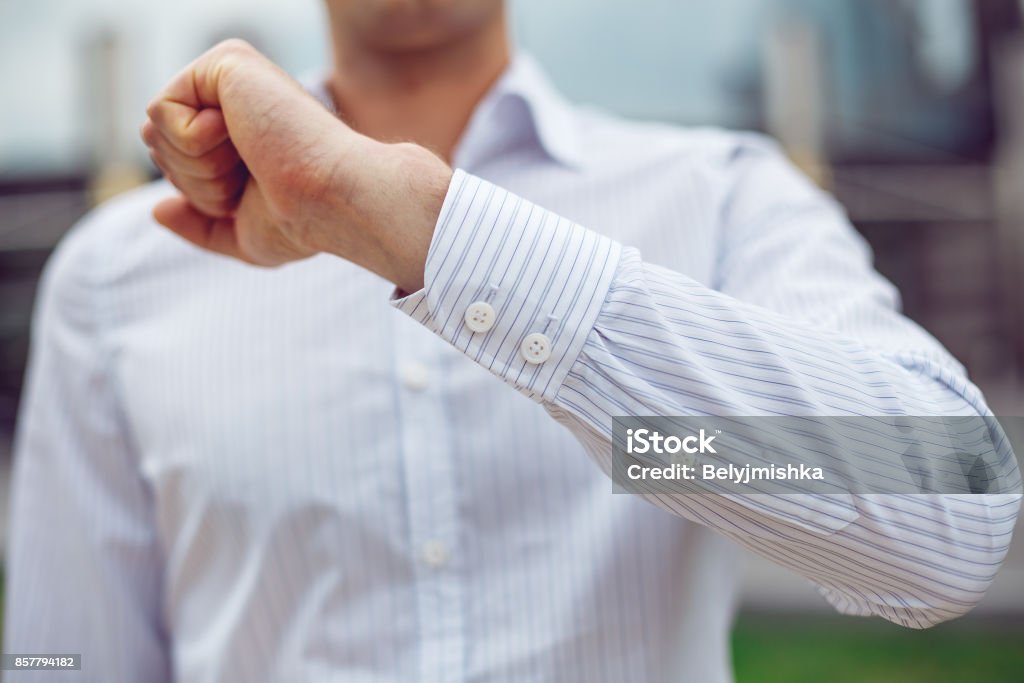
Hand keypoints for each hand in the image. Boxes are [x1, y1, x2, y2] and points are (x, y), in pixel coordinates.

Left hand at [141, 39, 451, 291]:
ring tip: (254, 160)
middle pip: (157, 146)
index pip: (174, 160)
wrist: (334, 202)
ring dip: (198, 169)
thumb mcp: (245, 236)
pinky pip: (160, 112)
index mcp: (244, 130)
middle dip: (196, 184)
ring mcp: (232, 74)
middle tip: (253, 179)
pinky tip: (245, 137)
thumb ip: (201, 226)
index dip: (201, 195)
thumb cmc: (306, 222)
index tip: (254, 194)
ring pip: (154, 132)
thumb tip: (157, 210)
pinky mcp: (225, 62)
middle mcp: (237, 96)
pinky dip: (194, 145)